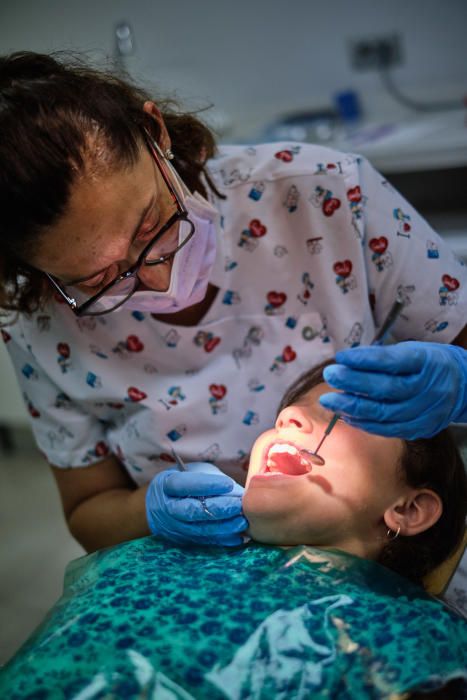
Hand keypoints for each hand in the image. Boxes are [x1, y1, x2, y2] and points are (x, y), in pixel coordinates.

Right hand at [145, 462, 247, 545]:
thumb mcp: (192, 472)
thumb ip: (210, 478)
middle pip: (191, 510)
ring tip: (242, 521)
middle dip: (218, 508)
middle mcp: (167, 508)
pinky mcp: (183, 540)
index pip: (184, 485)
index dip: (206, 485)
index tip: (228, 484)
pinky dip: (222, 540)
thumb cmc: (184, 481)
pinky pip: (204, 541)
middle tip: (239, 505)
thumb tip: (237, 491)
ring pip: (199, 529)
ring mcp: (173, 527)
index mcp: (166, 485)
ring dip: (223, 527)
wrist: (160, 504)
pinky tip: (238, 536)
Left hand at [319, 341, 466, 438]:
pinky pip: (388, 429)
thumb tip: (346, 362)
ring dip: (352, 408)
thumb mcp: (411, 350)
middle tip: (331, 376)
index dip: (364, 360)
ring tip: (329, 400)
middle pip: (387, 389)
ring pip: (384, 413)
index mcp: (426, 362)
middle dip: (353, 383)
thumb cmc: (427, 364)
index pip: (392, 361)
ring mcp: (425, 411)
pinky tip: (346, 415)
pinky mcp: (420, 428)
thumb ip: (381, 357)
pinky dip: (364, 423)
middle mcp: (427, 388)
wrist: (462, 386)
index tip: (341, 357)